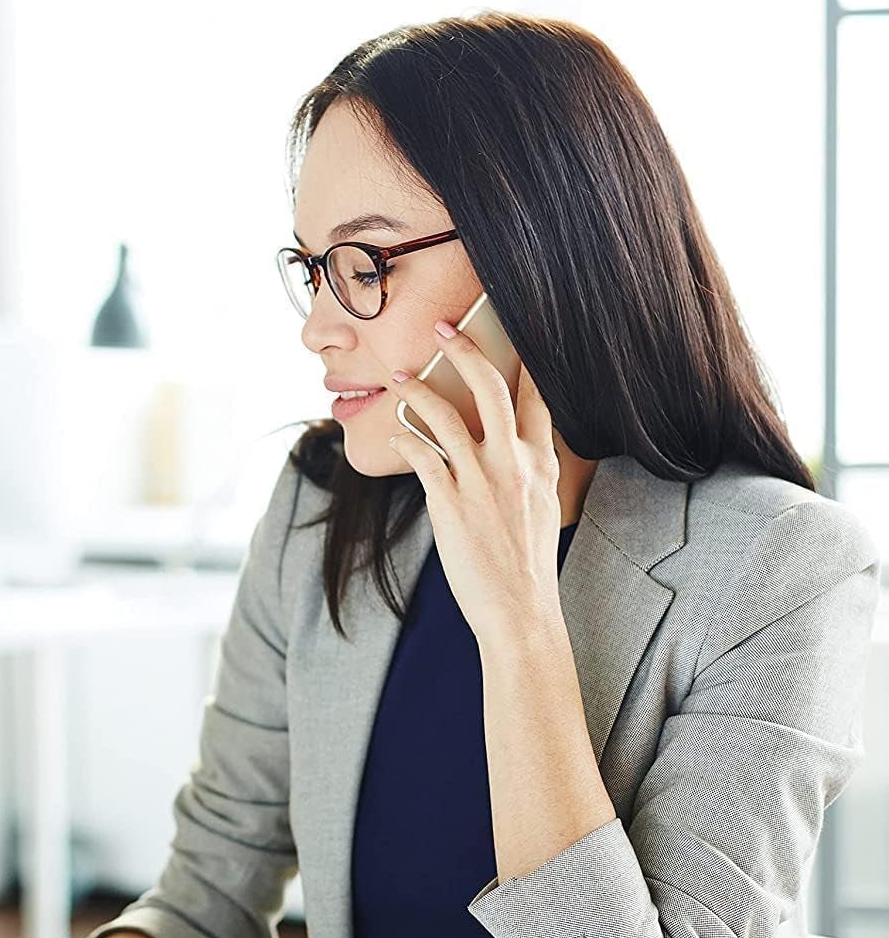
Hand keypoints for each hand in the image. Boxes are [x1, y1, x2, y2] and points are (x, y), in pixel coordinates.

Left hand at [387, 320, 562, 645]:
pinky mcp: (450, 502)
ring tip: (398, 375)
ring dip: (417, 389)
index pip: (538, 394)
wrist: (521, 611)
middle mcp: (514, 463)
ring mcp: (481, 480)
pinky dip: (405, 437)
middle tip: (441, 327)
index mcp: (542, 462)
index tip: (512, 326)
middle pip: (492, 386)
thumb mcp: (543, 509)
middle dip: (465, 348)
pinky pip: (421, 455)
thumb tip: (519, 451)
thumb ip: (532, 472)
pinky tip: (395, 432)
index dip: (524, 356)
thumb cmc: (528, 567)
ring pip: (447, 415)